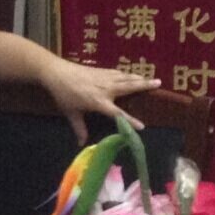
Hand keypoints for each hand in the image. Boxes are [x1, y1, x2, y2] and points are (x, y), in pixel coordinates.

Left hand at [40, 57, 158, 144]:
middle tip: (159, 83)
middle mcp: (106, 88)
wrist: (56, 72)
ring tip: (151, 79)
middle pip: (129, 87)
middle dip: (144, 85)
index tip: (142, 127)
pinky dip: (126, 74)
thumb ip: (79, 128)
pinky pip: (117, 72)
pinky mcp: (100, 70)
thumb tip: (81, 143)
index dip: (130, 120)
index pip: (118, 113)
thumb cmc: (63, 94)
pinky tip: (131, 75)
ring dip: (138, 78)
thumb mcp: (71, 113)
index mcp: (99, 101)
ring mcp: (104, 77)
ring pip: (125, 77)